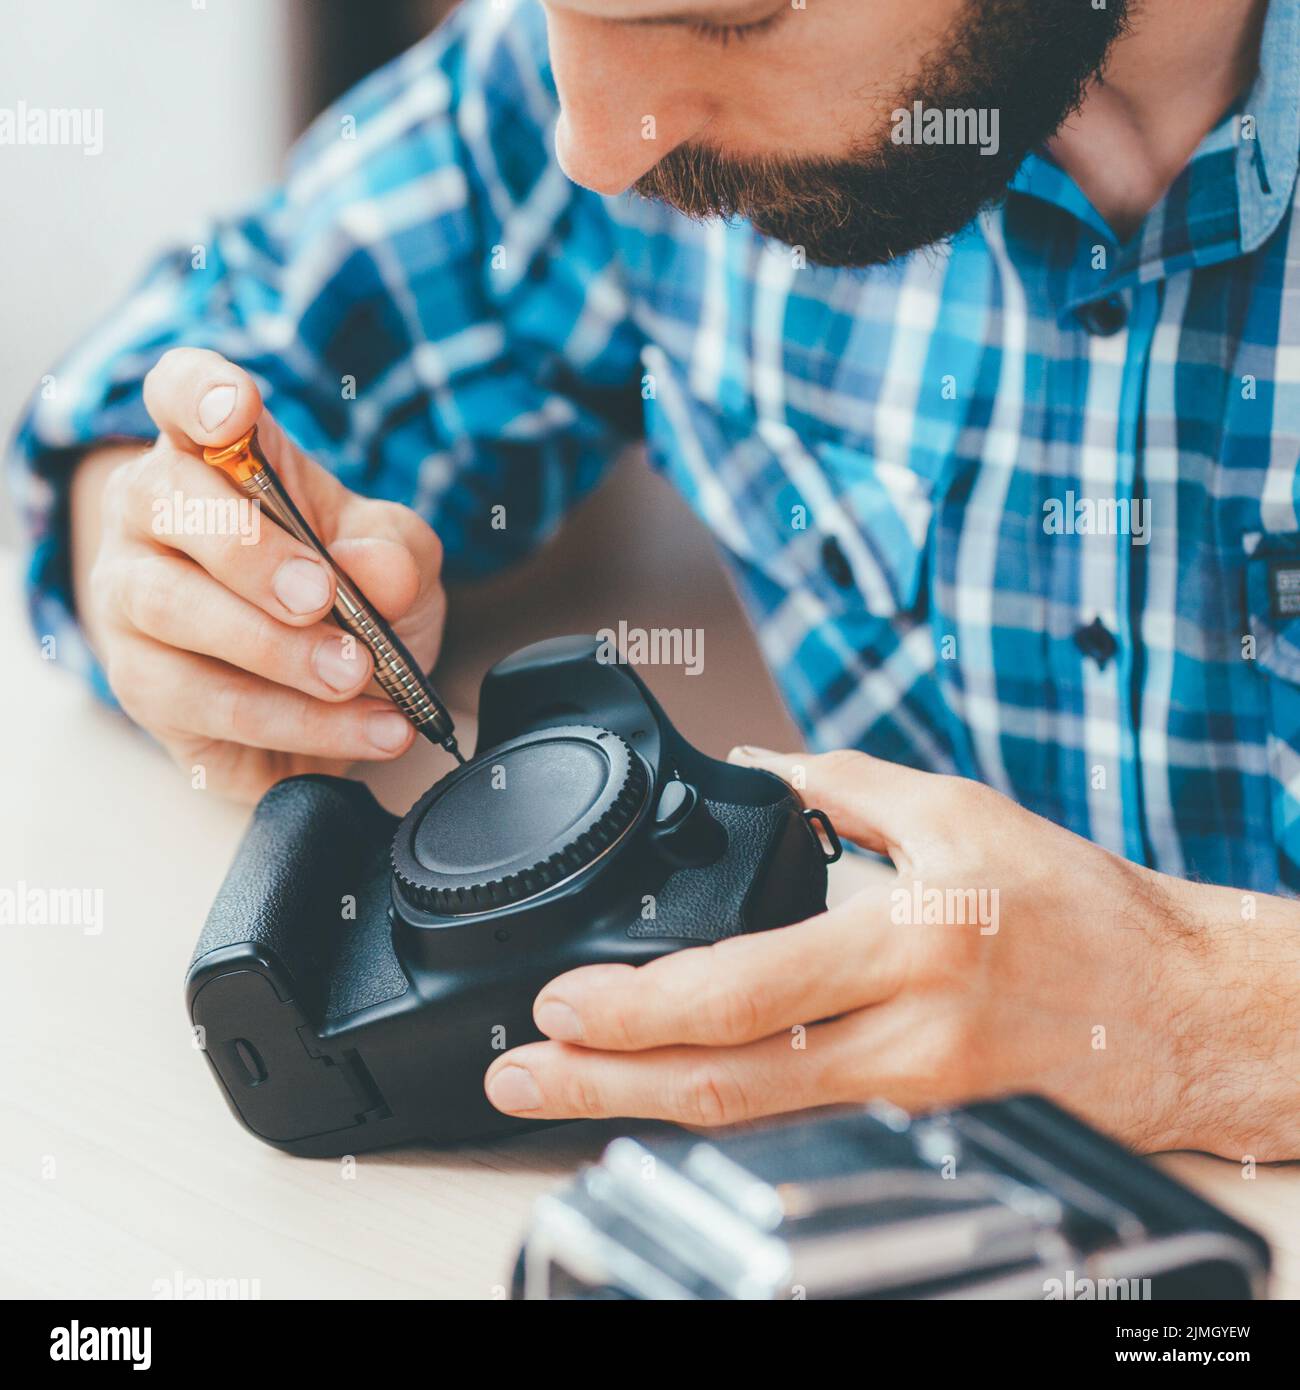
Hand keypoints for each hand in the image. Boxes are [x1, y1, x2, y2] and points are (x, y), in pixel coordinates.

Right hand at [75, 347, 445, 801]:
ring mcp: (132, 600)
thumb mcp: (399, 564)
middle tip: (324, 596)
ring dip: (278, 648)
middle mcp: (153, 516)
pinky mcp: (143, 686)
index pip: (179, 395)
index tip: (234, 412)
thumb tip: (375, 569)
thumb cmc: (351, 603)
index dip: (198, 392)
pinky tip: (372, 726)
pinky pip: (205, 702)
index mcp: (214, 455)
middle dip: (254, 553)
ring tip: (357, 674)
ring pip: (174, 608)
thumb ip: (397, 553)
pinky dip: (298, 720)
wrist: (337, 705)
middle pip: (169, 503)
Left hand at [485, 747, 1299, 1156]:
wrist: (1177, 1005)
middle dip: (602, 1086)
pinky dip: (719, 1110)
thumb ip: (845, 787)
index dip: (639, 1006)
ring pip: (751, 1117)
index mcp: (906, 941)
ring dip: (642, 1109)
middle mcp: (903, 1037)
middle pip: (725, 1081)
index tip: (561, 1001)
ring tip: (559, 1093)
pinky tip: (660, 1096)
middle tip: (516, 1076)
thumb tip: (760, 764)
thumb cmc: (1077, 906)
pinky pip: (797, 1121)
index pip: (744, 989)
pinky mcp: (917, 1123)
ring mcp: (910, 1097)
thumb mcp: (960, 811)